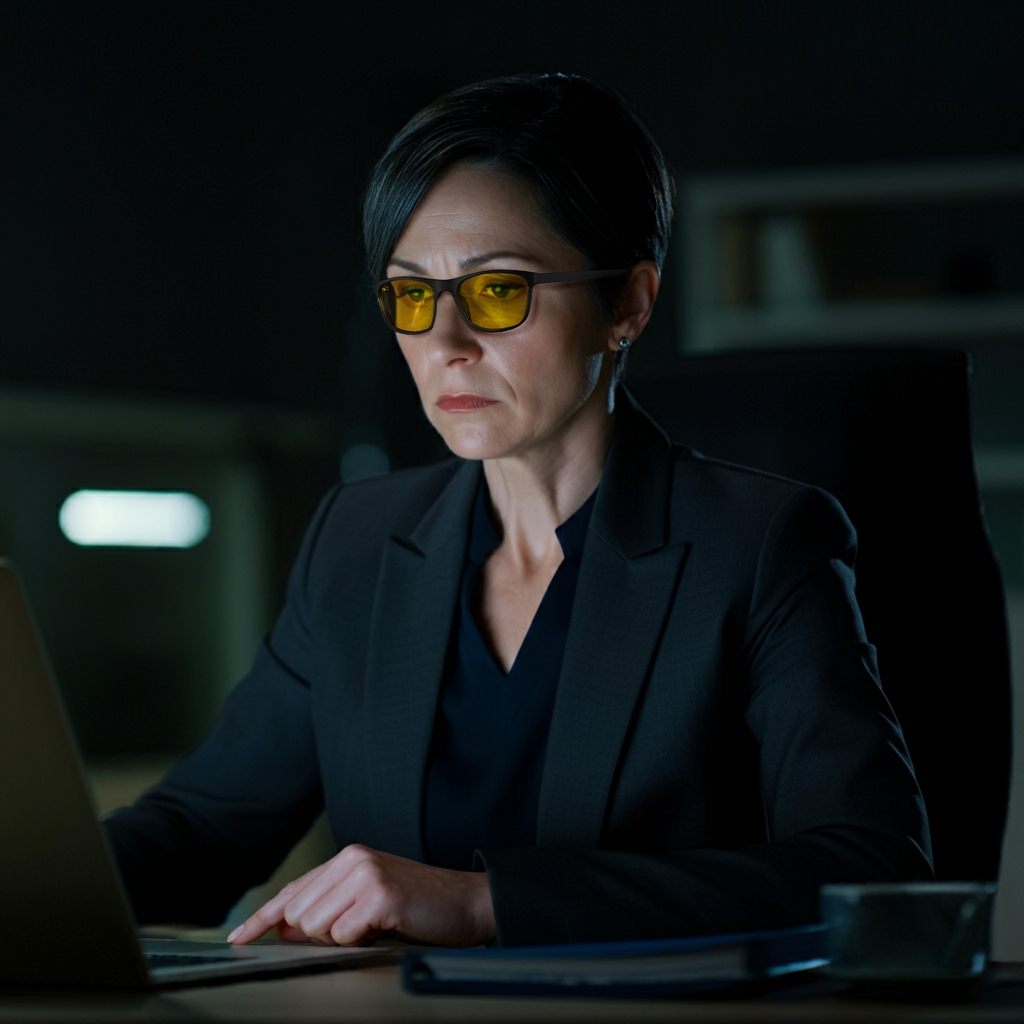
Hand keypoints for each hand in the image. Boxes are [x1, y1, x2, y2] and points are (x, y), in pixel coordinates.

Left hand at [226, 844, 496, 946]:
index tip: (238, 938)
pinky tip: (386, 926)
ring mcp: (365, 874)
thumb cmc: (420, 905)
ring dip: (342, 938)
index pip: (293, 891)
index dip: (262, 918)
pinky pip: (344, 936)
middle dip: (322, 934)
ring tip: (375, 925)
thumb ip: (328, 908)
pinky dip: (361, 941)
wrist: (468, 902)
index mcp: (348, 857)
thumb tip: (285, 927)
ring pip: (316, 927)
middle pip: (298, 915)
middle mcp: (353, 858)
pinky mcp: (380, 895)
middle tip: (361, 928)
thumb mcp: (368, 902)